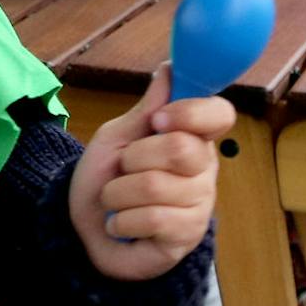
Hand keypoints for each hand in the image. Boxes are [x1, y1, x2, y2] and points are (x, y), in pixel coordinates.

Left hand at [70, 68, 231, 279]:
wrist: (85, 231)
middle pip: (181, 148)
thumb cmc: (104, 180)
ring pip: (156, 185)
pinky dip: (121, 220)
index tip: (159, 120)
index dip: (191, 112)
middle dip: (134, 158)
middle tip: (124, 170)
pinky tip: (121, 224)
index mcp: (191, 138)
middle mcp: (203, 170)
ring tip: (117, 200)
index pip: (220, 114)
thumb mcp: (116, 139)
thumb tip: (169, 69)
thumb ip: (145, 110)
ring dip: (118, 192)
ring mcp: (200, 205)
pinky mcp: (188, 236)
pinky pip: (152, 218)